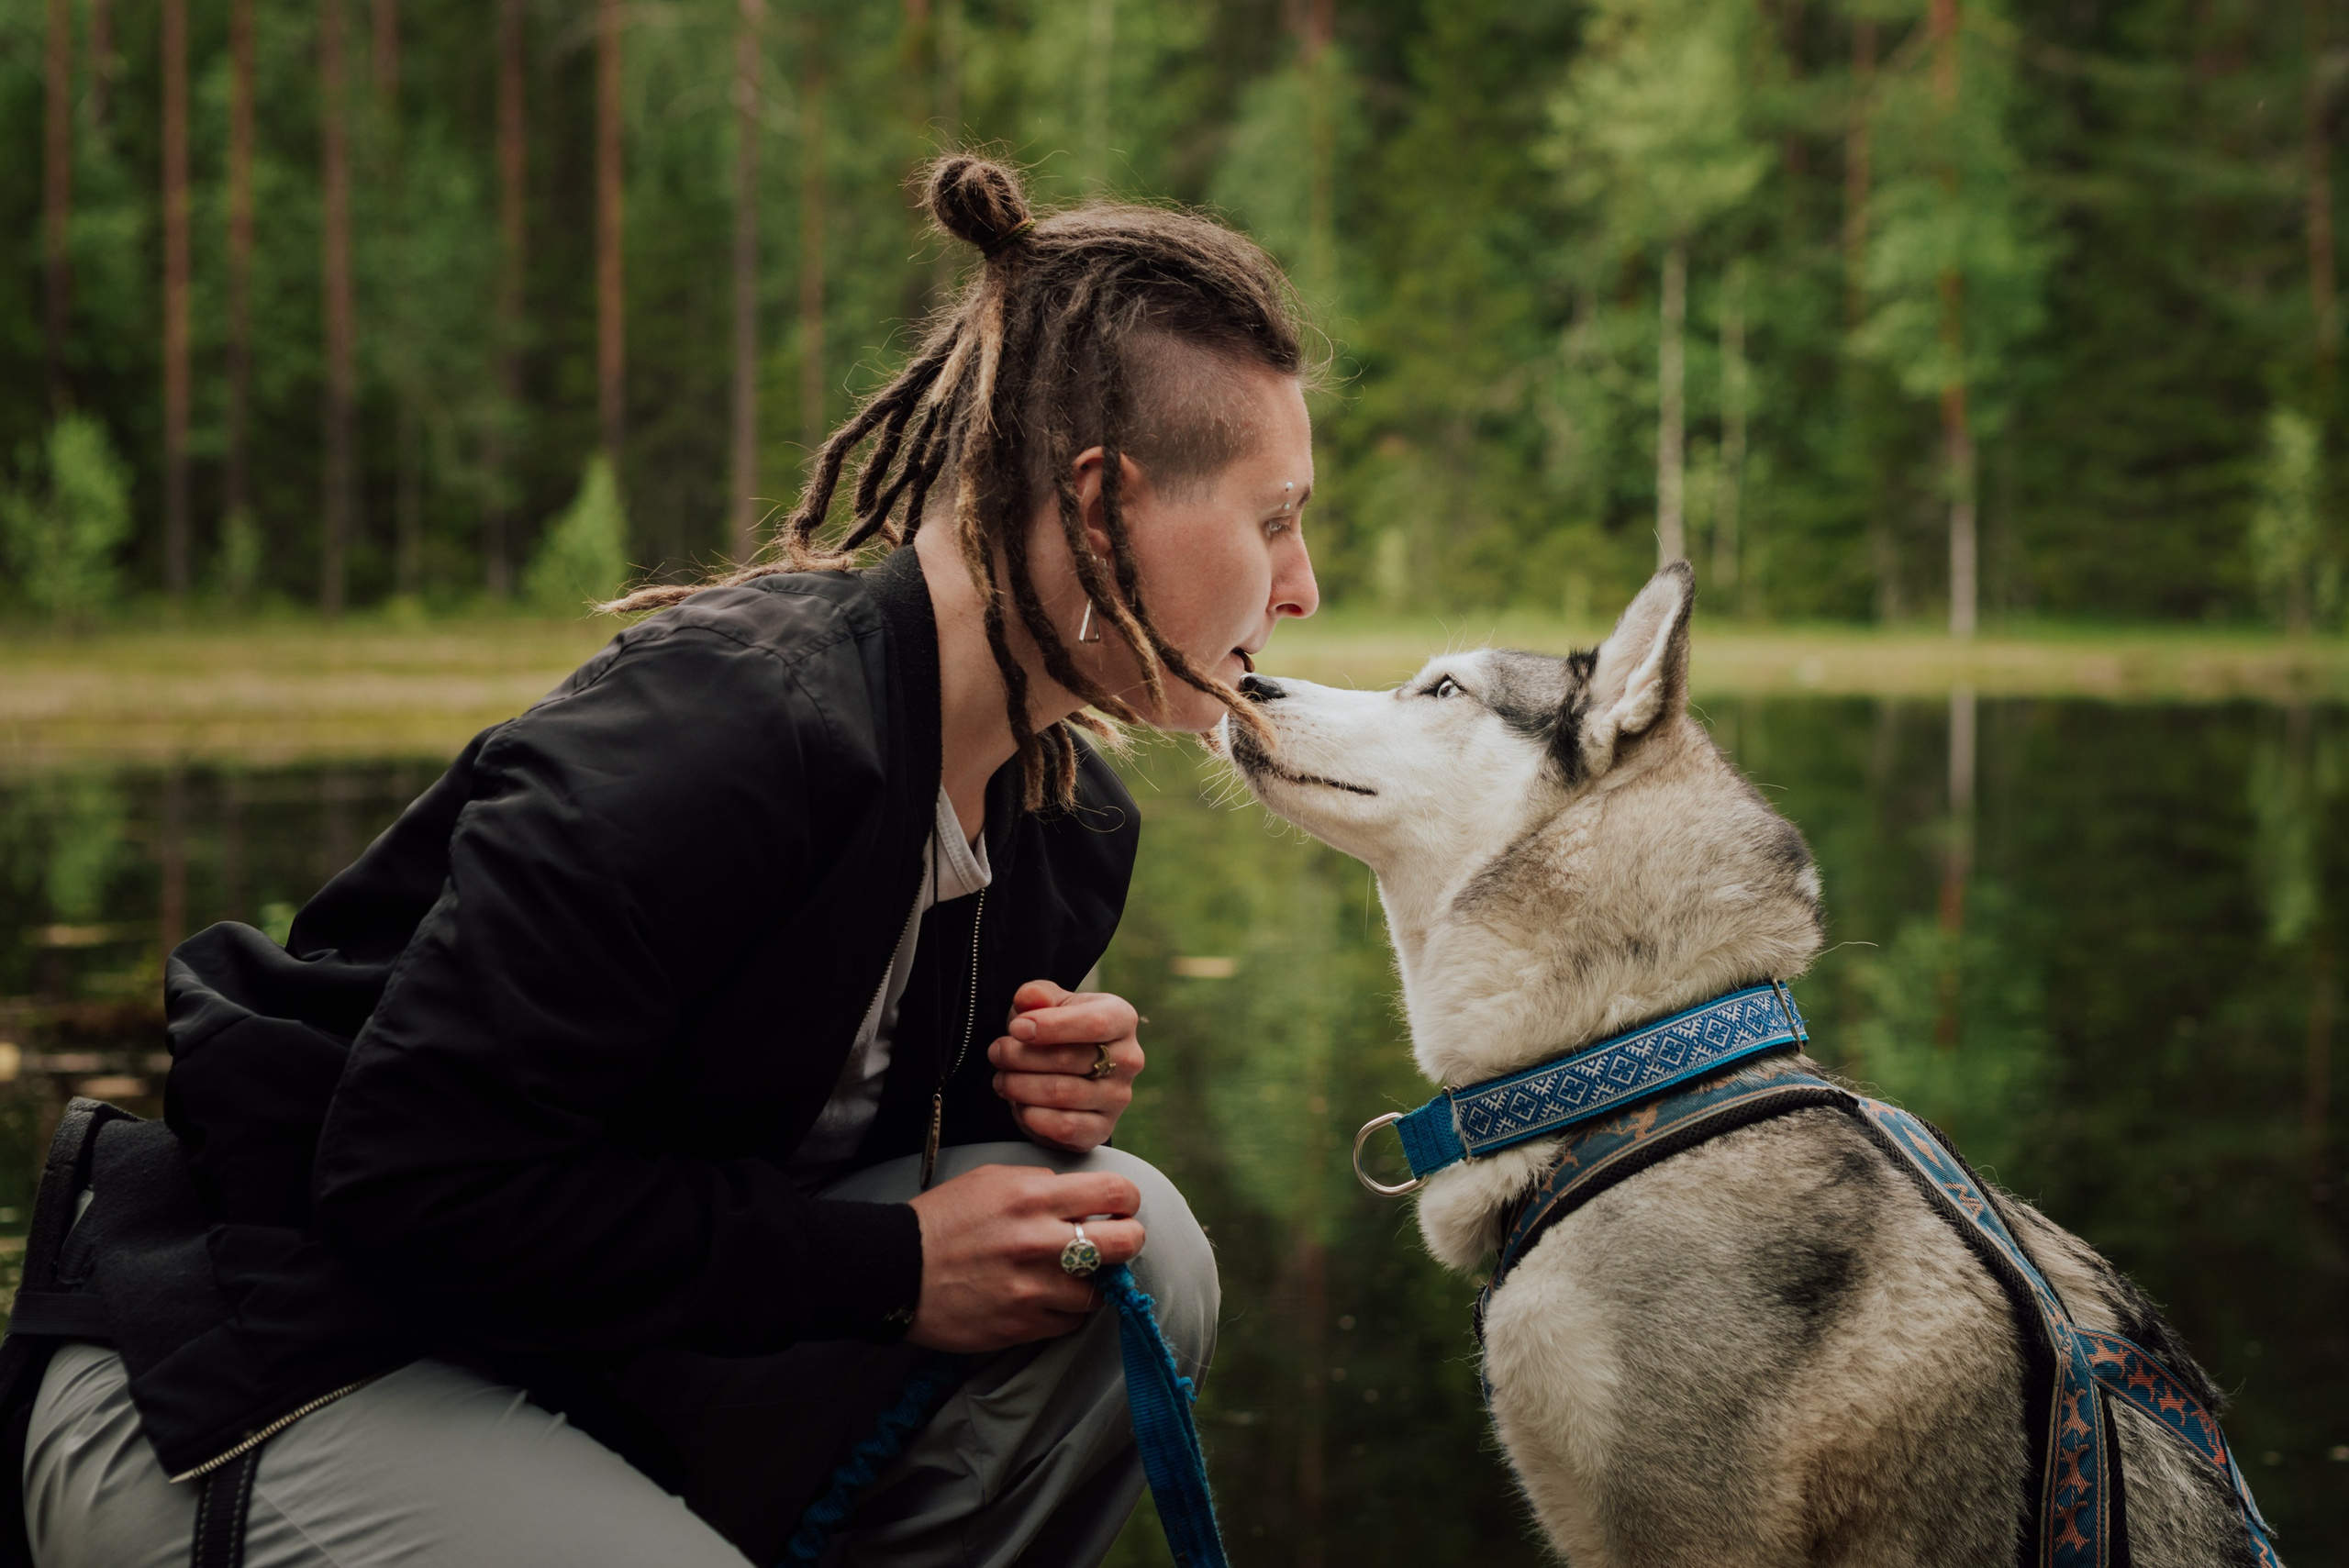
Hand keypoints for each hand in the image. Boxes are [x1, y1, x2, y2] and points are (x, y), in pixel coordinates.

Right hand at [903, 1163, 1143, 1351]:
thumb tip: (1079, 1197)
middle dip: (1129, 1240)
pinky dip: (1066, 1311)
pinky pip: (1071, 1322)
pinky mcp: (1022, 1325)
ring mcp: (1033, 1288)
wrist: (895, 1270)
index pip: (1115, 1193)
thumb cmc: (943, 1220)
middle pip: (1126, 1243)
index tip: (1119, 1209)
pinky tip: (1047, 1299)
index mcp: (1033, 1196)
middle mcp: (1039, 1241)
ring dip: (1092, 1283)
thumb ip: (1040, 1184)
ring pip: (1100, 1290)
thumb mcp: (990, 1180)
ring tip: (1071, 1276)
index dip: (1126, 1202)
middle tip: (1117, 1243)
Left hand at [987, 980, 1142, 1152]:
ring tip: (1001, 1078)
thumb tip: (1030, 997)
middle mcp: (1128, 1059)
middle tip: (996, 1053)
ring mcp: (1118, 1097)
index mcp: (1121, 1019)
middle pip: (1069, 1059)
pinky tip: (1019, 1103)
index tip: (1016, 1028)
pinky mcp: (1102, 1129)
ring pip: (1061, 1093)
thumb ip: (1037, 995)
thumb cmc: (1055, 1030)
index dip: (1050, 1026)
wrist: (1065, 1072)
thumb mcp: (1045, 1005)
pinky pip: (1064, 1126)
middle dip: (1021, 1056)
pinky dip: (1032, 1115)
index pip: (1095, 1023)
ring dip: (1019, 1085)